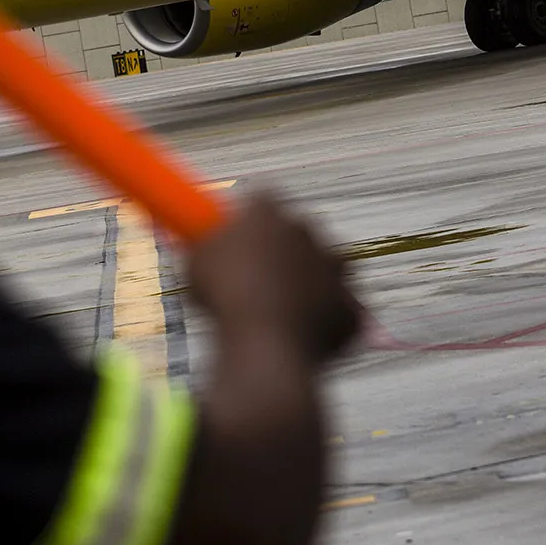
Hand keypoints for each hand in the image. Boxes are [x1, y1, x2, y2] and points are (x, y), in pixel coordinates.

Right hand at [185, 193, 360, 362]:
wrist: (265, 342)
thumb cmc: (226, 299)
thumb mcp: (196, 263)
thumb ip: (207, 245)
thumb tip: (205, 242)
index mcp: (268, 212)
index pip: (262, 202)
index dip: (248, 222)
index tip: (237, 240)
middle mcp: (308, 230)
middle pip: (297, 233)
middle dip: (282, 252)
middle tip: (257, 280)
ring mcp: (335, 267)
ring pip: (324, 268)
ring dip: (308, 283)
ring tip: (279, 312)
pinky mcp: (349, 305)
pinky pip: (338, 310)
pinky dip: (324, 320)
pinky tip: (299, 336)